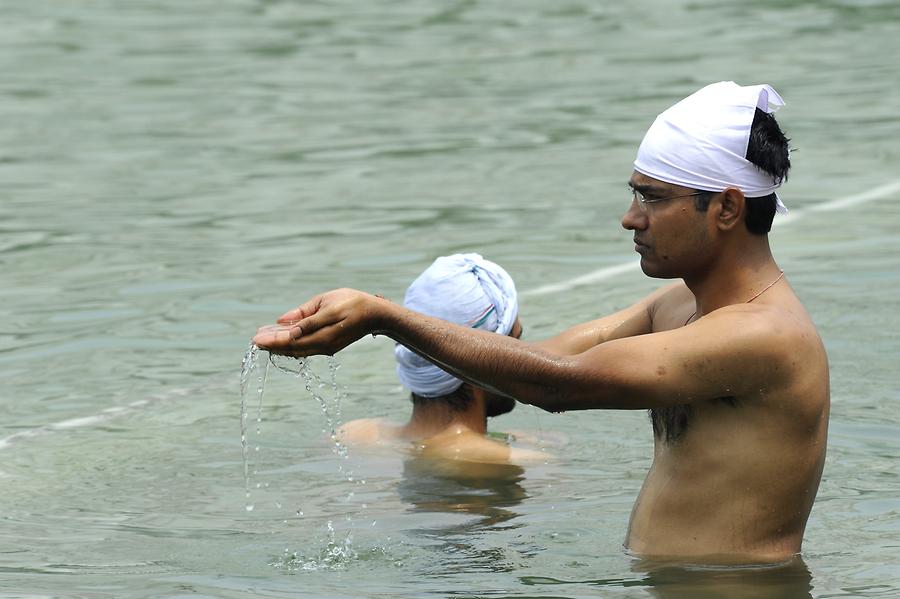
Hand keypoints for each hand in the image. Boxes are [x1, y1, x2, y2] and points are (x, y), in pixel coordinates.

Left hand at [252, 288, 385, 356]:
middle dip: (272, 344)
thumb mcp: (328, 303)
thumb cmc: (353, 303)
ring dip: (279, 345)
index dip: (272, 340)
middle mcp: (323, 346)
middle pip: (291, 348)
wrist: (377, 315)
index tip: (255, 339)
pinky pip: (305, 347)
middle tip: (254, 340)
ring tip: (264, 339)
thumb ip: (305, 315)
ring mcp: (326, 347)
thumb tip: (282, 322)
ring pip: (297, 349)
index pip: (290, 341)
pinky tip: (282, 338)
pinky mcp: (329, 345)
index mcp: (322, 336)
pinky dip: (291, 344)